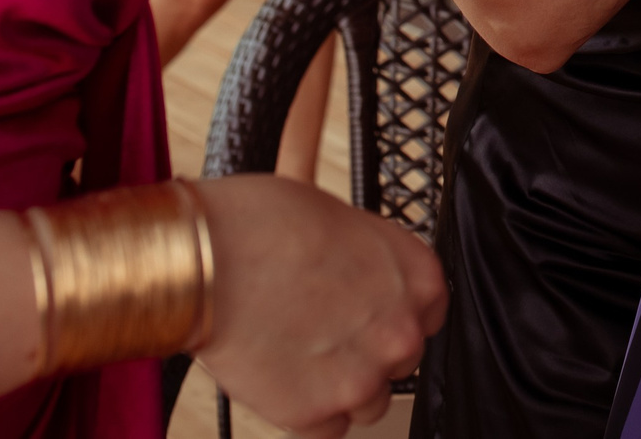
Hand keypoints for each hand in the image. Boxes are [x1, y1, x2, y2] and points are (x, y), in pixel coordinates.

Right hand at [193, 176, 446, 438]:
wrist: (211, 258)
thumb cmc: (267, 226)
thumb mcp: (343, 223)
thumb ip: (370, 264)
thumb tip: (362, 279)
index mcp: (418, 278)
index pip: (428, 316)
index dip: (391, 318)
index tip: (369, 320)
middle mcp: (401, 331)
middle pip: (400, 362)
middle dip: (367, 354)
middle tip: (324, 337)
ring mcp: (361, 377)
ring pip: (368, 403)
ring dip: (341, 389)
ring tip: (299, 360)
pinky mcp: (316, 413)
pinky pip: (327, 431)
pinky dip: (306, 415)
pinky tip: (283, 382)